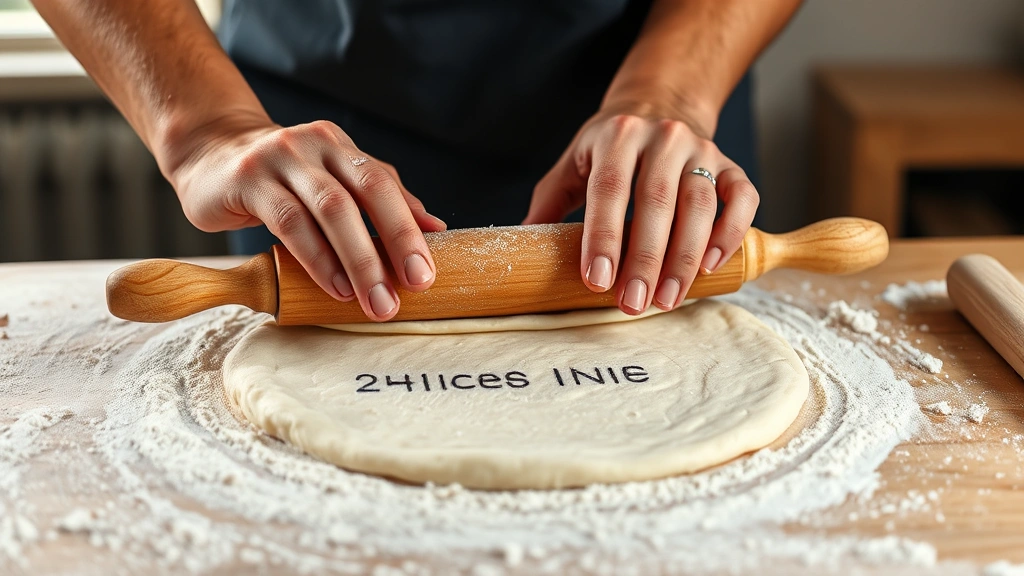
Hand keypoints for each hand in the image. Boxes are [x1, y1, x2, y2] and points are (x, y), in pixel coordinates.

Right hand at [167, 113, 445, 320]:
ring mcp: (280, 159)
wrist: (207, 154)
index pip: (386, 185)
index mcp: (341, 148)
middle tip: (415, 286)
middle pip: (366, 192)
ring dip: (359, 259)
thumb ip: (377, 200)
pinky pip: (290, 222)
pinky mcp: (248, 180)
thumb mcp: (329, 181)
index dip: (410, 228)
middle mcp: (315, 145)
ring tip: (375, 299)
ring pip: (331, 209)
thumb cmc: (277, 178)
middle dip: (396, 242)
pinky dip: (318, 257)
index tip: (428, 272)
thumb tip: (434, 228)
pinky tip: (335, 286)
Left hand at [523, 109, 758, 314]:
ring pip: (700, 205)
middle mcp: (663, 138)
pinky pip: (742, 197)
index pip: (609, 190)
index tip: (597, 281)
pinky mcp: (730, 164)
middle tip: (633, 303)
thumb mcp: (573, 163)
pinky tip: (711, 266)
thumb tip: (519, 245)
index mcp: (616, 136)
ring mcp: (701, 150)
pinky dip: (730, 232)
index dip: (603, 237)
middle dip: (645, 259)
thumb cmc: (608, 149)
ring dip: (685, 258)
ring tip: (667, 299)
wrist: (659, 106)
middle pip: (657, 202)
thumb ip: (549, 203)